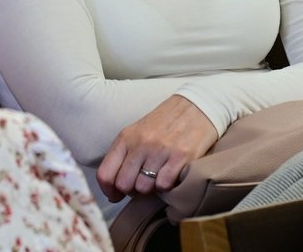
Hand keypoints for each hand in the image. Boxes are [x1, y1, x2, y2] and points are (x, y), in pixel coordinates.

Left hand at [96, 94, 217, 201]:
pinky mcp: (181, 157)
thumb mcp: (137, 132)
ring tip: (158, 176)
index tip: (115, 195)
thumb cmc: (165, 123)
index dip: (108, 190)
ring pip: (144, 188)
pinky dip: (167, 186)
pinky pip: (164, 185)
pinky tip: (171, 174)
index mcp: (126, 137)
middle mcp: (141, 143)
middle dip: (131, 190)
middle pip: (124, 184)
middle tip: (142, 183)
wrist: (196, 106)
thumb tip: (113, 190)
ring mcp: (160, 150)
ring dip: (151, 188)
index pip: (105, 173)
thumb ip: (124, 156)